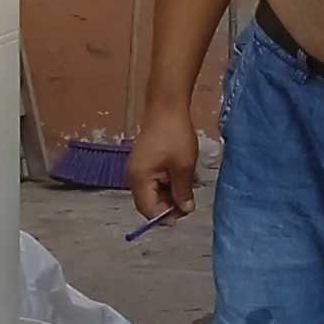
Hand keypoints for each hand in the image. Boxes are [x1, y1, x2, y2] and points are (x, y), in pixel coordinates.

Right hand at [128, 103, 201, 218]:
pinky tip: (184, 178)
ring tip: (189, 189)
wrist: (167, 106)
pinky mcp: (146, 161)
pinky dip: (169, 183)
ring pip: (154, 191)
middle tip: (189, 203)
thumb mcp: (183, 167)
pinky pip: (155, 180)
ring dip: (171, 194)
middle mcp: (134, 176)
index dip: (165, 216)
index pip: (148, 209)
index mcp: (139, 179)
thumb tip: (185, 210)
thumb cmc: (175, 136)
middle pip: (149, 202)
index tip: (184, 215)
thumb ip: (183, 192)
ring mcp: (139, 168)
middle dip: (169, 205)